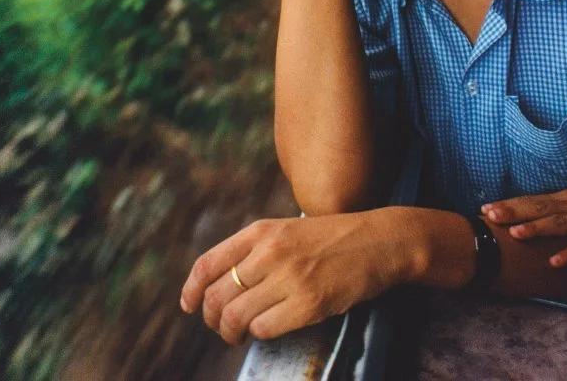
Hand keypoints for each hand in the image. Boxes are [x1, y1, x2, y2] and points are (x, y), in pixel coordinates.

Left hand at [179, 211, 408, 344]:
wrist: (378, 242)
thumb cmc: (331, 239)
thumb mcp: (286, 231)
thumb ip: (253, 250)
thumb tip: (218, 283)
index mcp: (260, 231)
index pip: (208, 265)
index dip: (191, 291)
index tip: (189, 306)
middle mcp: (270, 252)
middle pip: (217, 295)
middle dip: (212, 318)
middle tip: (221, 327)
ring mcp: (290, 278)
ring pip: (236, 316)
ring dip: (231, 332)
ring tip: (238, 335)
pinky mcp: (309, 303)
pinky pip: (264, 328)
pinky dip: (259, 334)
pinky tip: (267, 329)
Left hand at [481, 170, 566, 267]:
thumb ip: (557, 207)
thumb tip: (532, 216)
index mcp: (564, 198)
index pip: (531, 200)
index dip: (509, 204)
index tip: (485, 208)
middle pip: (538, 208)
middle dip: (513, 212)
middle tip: (488, 215)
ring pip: (557, 223)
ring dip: (536, 228)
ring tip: (514, 233)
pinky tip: (555, 262)